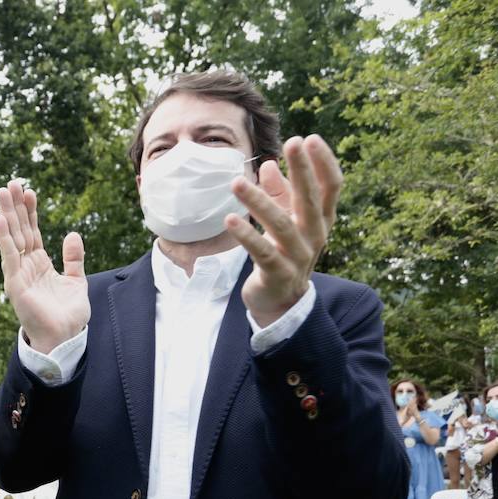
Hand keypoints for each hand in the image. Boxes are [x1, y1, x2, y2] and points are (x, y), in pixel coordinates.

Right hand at [0, 179, 88, 352]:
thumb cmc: (68, 315)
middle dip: (15, 206)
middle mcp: (26, 266)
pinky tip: (0, 220)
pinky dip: (4, 238)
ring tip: (2, 192)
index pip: (32, 232)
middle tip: (11, 183)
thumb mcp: (77, 281)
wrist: (64, 338)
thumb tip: (72, 234)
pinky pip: (9, 256)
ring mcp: (19, 274)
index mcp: (39, 264)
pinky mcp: (15, 284)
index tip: (29, 191)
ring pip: (12, 238)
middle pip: (19, 230)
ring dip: (6, 215)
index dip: (30, 211)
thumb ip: (73, 259)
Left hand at [227, 135, 342, 326]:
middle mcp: (314, 235)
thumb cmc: (284, 251)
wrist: (281, 300)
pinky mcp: (278, 274)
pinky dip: (245, 235)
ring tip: (236, 182)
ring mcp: (298, 256)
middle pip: (310, 199)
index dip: (324, 163)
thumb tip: (270, 164)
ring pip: (281, 224)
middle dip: (303, 170)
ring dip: (258, 201)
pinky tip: (229, 218)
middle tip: (293, 143)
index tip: (311, 138)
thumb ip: (279, 194)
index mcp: (320, 219)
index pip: (330, 187)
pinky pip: (262, 252)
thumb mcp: (285, 219)